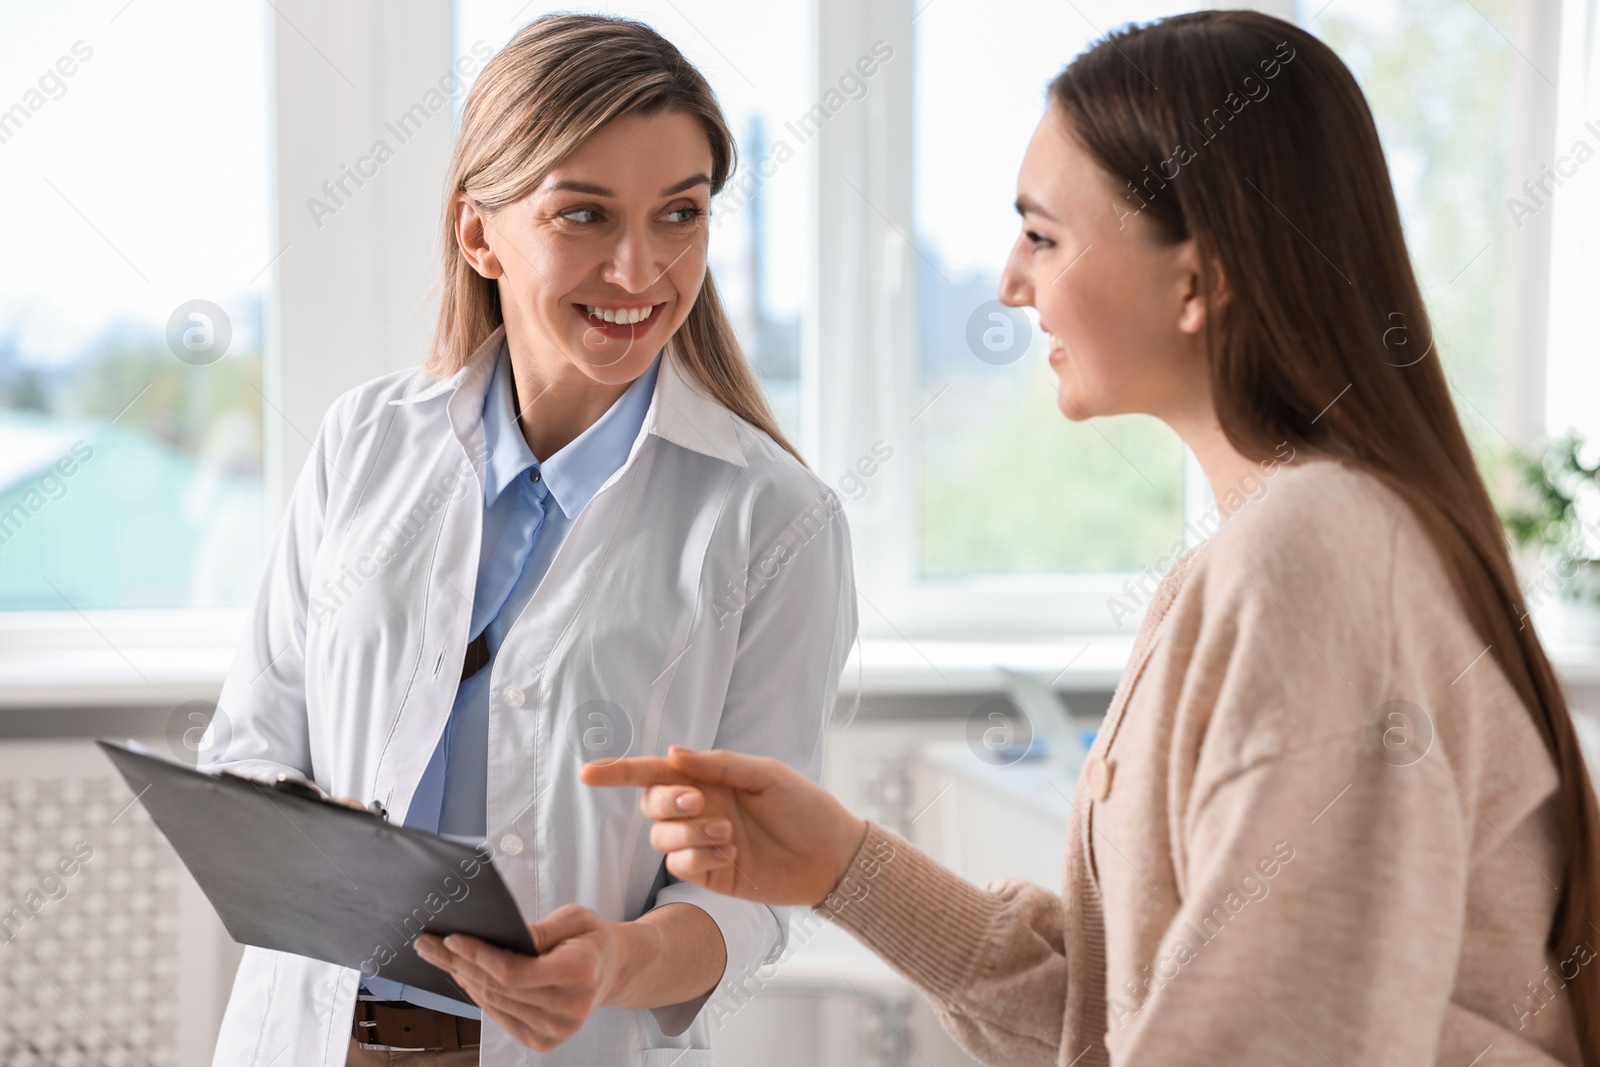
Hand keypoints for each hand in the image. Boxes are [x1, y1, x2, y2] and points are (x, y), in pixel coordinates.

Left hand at [414, 904, 621, 1051]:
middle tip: (430, 944)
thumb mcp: (575, 918)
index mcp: (580, 972)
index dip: (479, 957)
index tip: (451, 939)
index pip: (515, 972)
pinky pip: (500, 1017)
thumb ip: (540, 929)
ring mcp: (556, 1030)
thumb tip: (499, 937)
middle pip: (498, 988)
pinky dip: (479, 996)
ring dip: (464, 979)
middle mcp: (569, 1008)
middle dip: (460, 964)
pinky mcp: (544, 1041)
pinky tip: (465, 977)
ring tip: (442, 957)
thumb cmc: (591, 940)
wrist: (612, 971)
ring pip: (495, 1003)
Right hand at [579, 745, 867, 905]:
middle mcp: (699, 808)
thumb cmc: (804, 806)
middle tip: (701, 803)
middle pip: (652, 803)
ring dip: (689, 833)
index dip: (619, 771)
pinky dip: (698, 857)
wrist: (831, 855)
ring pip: (662, 837)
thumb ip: (718, 764)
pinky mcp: (709, 872)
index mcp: (709, 778)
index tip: (588, 773)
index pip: (655, 772)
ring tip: (728, 833)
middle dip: (667, 802)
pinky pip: (680, 865)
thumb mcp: (765, 775)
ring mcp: (701, 842)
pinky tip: (731, 853)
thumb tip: (672, 754)